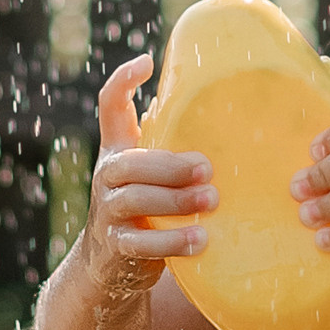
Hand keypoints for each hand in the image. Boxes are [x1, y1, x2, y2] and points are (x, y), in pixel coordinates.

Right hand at [79, 53, 217, 300]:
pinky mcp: (117, 247)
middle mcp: (107, 177)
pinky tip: (200, 240)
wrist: (109, 267)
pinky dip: (171, 242)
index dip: (122, 81)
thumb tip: (223, 115)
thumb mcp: (151, 173)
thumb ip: (170, 146)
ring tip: (211, 202)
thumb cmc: (145, 207)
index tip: (147, 62)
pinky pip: (141, 243)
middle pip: (128, 162)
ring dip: (175, 201)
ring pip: (135, 200)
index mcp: (117, 150)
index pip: (110, 107)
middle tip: (207, 169)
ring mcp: (107, 212)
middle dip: (169, 165)